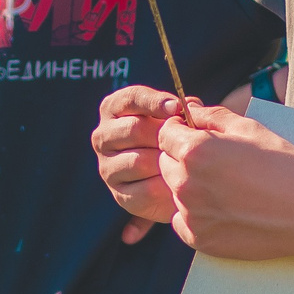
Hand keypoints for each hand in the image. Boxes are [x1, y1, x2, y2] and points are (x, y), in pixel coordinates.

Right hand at [94, 85, 195, 243]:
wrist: (181, 182)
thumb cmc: (178, 139)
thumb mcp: (181, 119)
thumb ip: (184, 109)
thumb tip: (190, 106)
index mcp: (114, 109)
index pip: (131, 99)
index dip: (154, 102)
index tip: (177, 108)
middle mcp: (103, 136)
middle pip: (134, 129)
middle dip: (164, 135)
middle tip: (188, 140)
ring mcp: (108, 167)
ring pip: (139, 161)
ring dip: (166, 162)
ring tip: (187, 163)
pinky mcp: (120, 194)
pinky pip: (145, 190)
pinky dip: (167, 187)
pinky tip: (181, 184)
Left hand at [157, 100, 293, 261]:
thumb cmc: (284, 165)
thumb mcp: (249, 128)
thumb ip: (212, 116)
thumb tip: (189, 110)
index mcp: (195, 151)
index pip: (165, 135)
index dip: (180, 133)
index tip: (196, 137)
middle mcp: (186, 183)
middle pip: (165, 164)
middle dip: (181, 159)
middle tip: (216, 164)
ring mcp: (191, 214)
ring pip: (174, 193)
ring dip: (189, 187)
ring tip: (226, 188)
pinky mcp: (199, 240)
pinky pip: (182, 222)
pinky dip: (196, 215)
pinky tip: (225, 210)